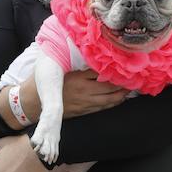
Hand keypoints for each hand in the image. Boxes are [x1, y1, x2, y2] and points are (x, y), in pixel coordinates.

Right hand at [2, 70, 129, 128]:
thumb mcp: (65, 69)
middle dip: (124, 85)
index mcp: (79, 79)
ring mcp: (85, 104)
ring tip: (131, 89)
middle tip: (136, 79)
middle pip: (111, 89)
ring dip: (122, 95)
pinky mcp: (84, 111)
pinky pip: (103, 108)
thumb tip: (100, 60)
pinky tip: (119, 98)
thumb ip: (84, 67)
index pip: (103, 75)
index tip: (128, 68)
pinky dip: (113, 103)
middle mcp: (84, 92)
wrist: (35, 101)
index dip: (117, 73)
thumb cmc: (50, 81)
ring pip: (109, 101)